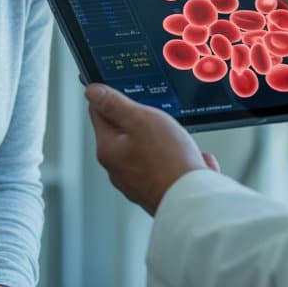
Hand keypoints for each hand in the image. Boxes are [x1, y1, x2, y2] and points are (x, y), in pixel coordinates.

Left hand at [86, 84, 217, 214]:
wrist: (193, 200)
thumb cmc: (168, 161)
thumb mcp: (140, 120)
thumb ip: (115, 104)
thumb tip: (93, 92)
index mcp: (108, 149)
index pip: (98, 112)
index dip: (109, 95)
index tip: (119, 87)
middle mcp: (118, 168)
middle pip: (125, 130)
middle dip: (143, 119)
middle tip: (159, 115)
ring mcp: (137, 181)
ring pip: (149, 148)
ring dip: (165, 140)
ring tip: (179, 141)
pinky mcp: (157, 189)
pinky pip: (168, 165)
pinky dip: (180, 159)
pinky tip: (192, 160)